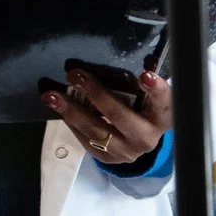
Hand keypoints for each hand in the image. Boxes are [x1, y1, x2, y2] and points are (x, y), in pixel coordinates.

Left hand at [43, 64, 171, 166]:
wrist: (139, 140)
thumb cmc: (143, 107)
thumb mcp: (147, 94)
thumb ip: (145, 78)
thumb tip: (145, 57)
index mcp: (162, 116)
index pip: (163, 101)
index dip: (155, 89)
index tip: (145, 75)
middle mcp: (147, 136)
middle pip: (120, 115)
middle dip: (95, 94)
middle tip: (74, 75)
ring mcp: (127, 151)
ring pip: (97, 131)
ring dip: (72, 111)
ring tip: (52, 96)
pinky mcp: (109, 158)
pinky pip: (86, 141)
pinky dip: (71, 123)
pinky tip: (58, 108)